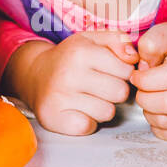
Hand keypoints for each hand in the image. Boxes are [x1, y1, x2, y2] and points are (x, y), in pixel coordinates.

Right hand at [14, 30, 138, 135]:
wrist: (33, 74)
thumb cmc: (68, 58)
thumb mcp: (91, 40)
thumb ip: (118, 40)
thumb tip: (133, 57)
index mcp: (80, 51)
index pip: (126, 71)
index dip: (121, 72)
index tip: (108, 71)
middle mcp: (68, 73)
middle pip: (120, 93)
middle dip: (113, 91)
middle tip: (97, 85)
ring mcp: (60, 97)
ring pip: (107, 112)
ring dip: (101, 107)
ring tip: (86, 97)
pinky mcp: (54, 117)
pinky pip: (89, 126)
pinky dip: (86, 121)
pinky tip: (77, 109)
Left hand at [129, 22, 166, 140]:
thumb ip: (152, 43)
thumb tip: (142, 65)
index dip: (145, 79)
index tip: (137, 76)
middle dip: (144, 98)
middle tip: (142, 90)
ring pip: (166, 122)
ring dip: (148, 112)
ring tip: (150, 99)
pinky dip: (156, 125)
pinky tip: (158, 111)